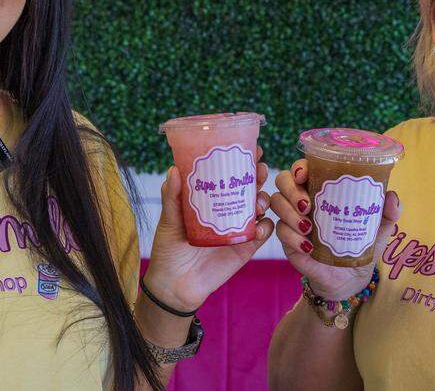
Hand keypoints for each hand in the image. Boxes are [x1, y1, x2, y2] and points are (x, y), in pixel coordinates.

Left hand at [142, 146, 274, 311]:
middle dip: (258, 174)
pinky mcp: (246, 248)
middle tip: (259, 170)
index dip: (241, 159)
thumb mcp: (168, 220)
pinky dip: (266, 227)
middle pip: (249, 186)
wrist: (175, 286)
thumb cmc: (169, 249)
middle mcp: (227, 208)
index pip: (228, 173)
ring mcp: (238, 227)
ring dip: (264, 199)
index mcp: (210, 197)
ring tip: (258, 202)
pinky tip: (260, 226)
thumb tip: (174, 169)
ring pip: (260, 207)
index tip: (252, 147)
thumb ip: (172, 197)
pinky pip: (263, 233)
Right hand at [270, 158, 399, 300]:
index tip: (305, 173)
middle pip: (283, 181)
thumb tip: (392, 197)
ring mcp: (293, 220)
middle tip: (307, 204)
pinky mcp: (288, 242)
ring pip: (277, 203)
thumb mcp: (379, 227)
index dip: (299, 167)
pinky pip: (280, 232)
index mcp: (322, 189)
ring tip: (308, 226)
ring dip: (289, 212)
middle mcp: (303, 200)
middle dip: (291, 189)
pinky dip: (292, 237)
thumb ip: (388, 212)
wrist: (352, 278)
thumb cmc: (362, 244)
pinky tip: (306, 245)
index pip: (303, 168)